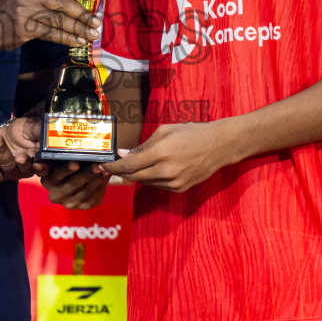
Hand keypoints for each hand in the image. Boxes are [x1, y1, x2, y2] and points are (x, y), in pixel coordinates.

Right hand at [0, 0, 97, 49]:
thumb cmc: (10, 10)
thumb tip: (74, 2)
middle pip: (63, 3)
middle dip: (83, 14)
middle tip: (96, 22)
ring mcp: (27, 12)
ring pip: (59, 20)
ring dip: (78, 29)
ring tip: (91, 35)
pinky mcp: (25, 29)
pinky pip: (51, 34)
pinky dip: (66, 39)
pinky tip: (77, 42)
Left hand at [0, 117, 43, 181]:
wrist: (9, 131)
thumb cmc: (25, 130)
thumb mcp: (32, 127)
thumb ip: (39, 131)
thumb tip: (48, 132)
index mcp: (39, 160)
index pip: (43, 169)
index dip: (41, 168)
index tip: (38, 163)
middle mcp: (27, 169)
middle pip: (25, 170)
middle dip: (22, 162)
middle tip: (19, 156)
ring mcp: (12, 172)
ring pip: (8, 168)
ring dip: (3, 153)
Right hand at [41, 160, 108, 209]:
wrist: (76, 177)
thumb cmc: (67, 163)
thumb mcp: (60, 158)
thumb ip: (59, 154)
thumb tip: (72, 145)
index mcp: (47, 181)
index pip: (55, 175)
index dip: (65, 170)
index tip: (75, 164)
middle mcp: (55, 195)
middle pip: (73, 184)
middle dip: (87, 174)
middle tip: (98, 165)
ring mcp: (69, 203)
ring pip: (85, 191)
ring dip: (97, 179)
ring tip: (105, 168)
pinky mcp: (83, 206)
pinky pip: (94, 197)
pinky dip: (101, 186)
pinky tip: (106, 175)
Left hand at [101, 121, 240, 192]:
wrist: (219, 146)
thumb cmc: (191, 133)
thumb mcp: (165, 131)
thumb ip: (143, 145)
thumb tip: (124, 155)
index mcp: (162, 153)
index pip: (130, 165)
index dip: (113, 167)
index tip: (102, 165)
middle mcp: (167, 171)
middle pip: (134, 177)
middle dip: (120, 172)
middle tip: (109, 167)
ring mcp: (174, 182)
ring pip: (145, 182)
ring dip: (135, 175)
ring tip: (129, 165)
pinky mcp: (180, 188)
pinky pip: (157, 186)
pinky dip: (149, 178)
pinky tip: (149, 169)